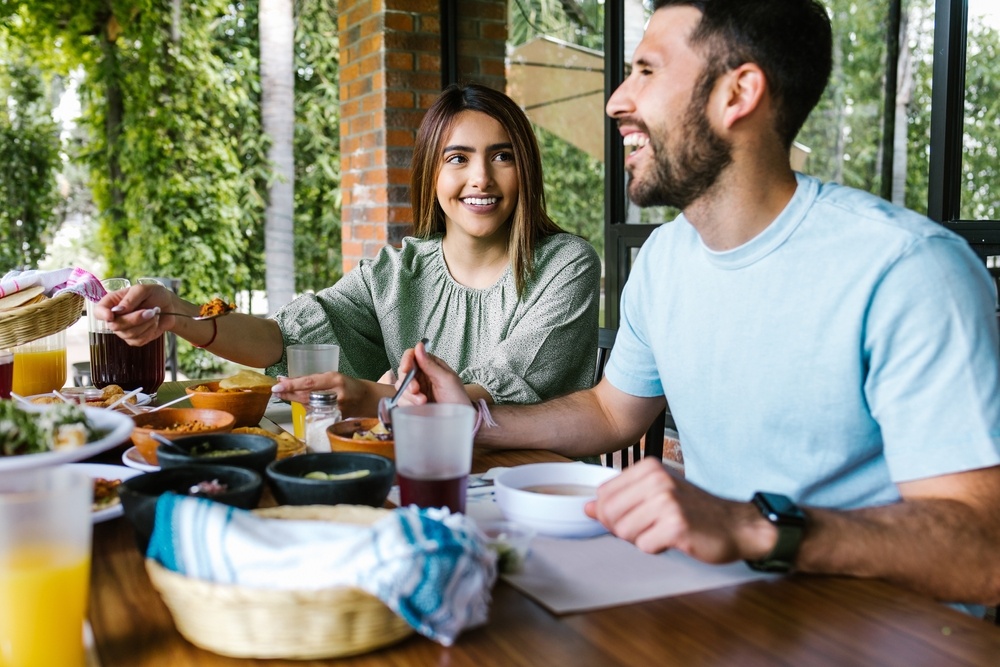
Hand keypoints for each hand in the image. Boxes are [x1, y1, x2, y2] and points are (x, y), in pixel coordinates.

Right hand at [94, 284, 175, 346]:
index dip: (102, 314)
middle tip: (151, 310)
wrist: (170, 306)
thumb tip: (119, 310)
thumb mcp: (144, 289)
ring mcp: (124, 330)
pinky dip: (150, 331)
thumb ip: (130, 298)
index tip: (111, 316)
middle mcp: (115, 318)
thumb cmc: (155, 295)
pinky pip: (139, 340)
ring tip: (154, 313)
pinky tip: (154, 322)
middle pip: (115, 325)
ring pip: (129, 334)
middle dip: (135, 319)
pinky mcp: (135, 339)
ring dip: (146, 324)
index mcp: (112, 303)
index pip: (98, 311)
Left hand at [271, 372, 387, 417]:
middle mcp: (335, 394)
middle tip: (275, 390)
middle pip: (305, 395)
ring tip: (281, 393)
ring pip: (307, 404)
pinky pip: (314, 412)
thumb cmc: (349, 385)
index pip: (309, 383)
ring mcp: (335, 408)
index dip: (292, 384)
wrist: (367, 400)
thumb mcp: (333, 376)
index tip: (277, 384)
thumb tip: (287, 380)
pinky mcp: (334, 418)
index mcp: (335, 380)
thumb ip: (312, 379)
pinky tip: (297, 401)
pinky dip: (303, 406)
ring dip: (292, 399)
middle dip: (288, 392)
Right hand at [395, 341, 469, 405]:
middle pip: (403, 371)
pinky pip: (401, 399)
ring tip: (423, 401)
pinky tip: (419, 407)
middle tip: (416, 390)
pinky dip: (407, 403)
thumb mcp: (446, 379)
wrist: (458, 420)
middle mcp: (421, 375)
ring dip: (409, 394)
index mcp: (430, 365)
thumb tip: (418, 346)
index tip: (406, 369)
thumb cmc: (457, 397)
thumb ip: (431, 364)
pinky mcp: (412, 402)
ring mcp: (416, 389)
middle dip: (407, 381)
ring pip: (400, 386)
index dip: (406, 360)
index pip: (412, 355)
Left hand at [585, 458, 768, 563]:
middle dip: (623, 528)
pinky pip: (644, 545)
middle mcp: (657, 480)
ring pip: (624, 531)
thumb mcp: (657, 494)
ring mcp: (667, 502)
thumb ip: (620, 499)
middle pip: (609, 513)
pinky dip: (656, 548)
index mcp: (649, 468)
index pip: (603, 494)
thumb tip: (586, 508)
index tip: (635, 515)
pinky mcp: (676, 526)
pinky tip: (674, 539)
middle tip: (648, 528)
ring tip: (663, 531)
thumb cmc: (694, 510)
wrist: (735, 525)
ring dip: (641, 538)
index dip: (612, 513)